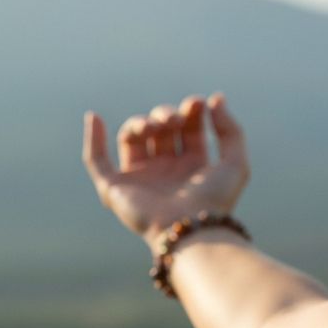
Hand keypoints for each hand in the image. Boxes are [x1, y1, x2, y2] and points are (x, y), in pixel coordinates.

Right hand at [82, 93, 249, 245]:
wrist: (191, 228)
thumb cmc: (215, 201)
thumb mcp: (235, 162)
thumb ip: (231, 130)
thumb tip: (216, 98)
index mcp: (193, 166)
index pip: (188, 128)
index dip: (191, 110)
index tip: (198, 102)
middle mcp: (166, 171)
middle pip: (160, 129)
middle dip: (167, 115)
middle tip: (174, 120)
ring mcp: (140, 179)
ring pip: (132, 138)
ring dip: (140, 123)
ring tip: (154, 126)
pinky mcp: (115, 189)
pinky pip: (96, 161)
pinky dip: (93, 138)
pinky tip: (94, 117)